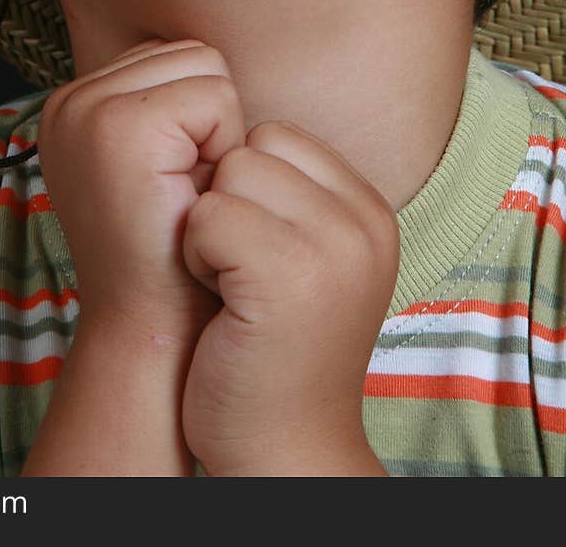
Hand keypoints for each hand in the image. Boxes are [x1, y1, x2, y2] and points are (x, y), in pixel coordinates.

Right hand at [36, 38, 243, 346]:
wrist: (151, 327)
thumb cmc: (173, 252)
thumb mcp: (157, 165)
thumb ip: (164, 106)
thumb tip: (207, 60)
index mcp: (74, 106)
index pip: (173, 57)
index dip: (197, 117)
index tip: (173, 180)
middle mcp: (69, 100)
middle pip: (190, 53)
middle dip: (209, 117)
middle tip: (184, 189)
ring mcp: (87, 110)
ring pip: (204, 66)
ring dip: (217, 131)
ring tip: (187, 190)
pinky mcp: (118, 127)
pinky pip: (214, 96)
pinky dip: (221, 146)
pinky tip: (191, 195)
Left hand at [180, 120, 398, 475]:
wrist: (280, 445)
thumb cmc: (268, 345)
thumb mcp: (302, 255)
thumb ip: (288, 192)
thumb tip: (227, 121)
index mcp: (369, 210)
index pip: (279, 135)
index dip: (244, 185)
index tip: (254, 249)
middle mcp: (363, 221)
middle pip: (251, 147)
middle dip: (225, 202)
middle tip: (239, 272)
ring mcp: (332, 246)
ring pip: (227, 175)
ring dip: (207, 229)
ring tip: (231, 286)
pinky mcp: (287, 274)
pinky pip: (207, 216)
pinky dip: (196, 256)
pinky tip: (220, 302)